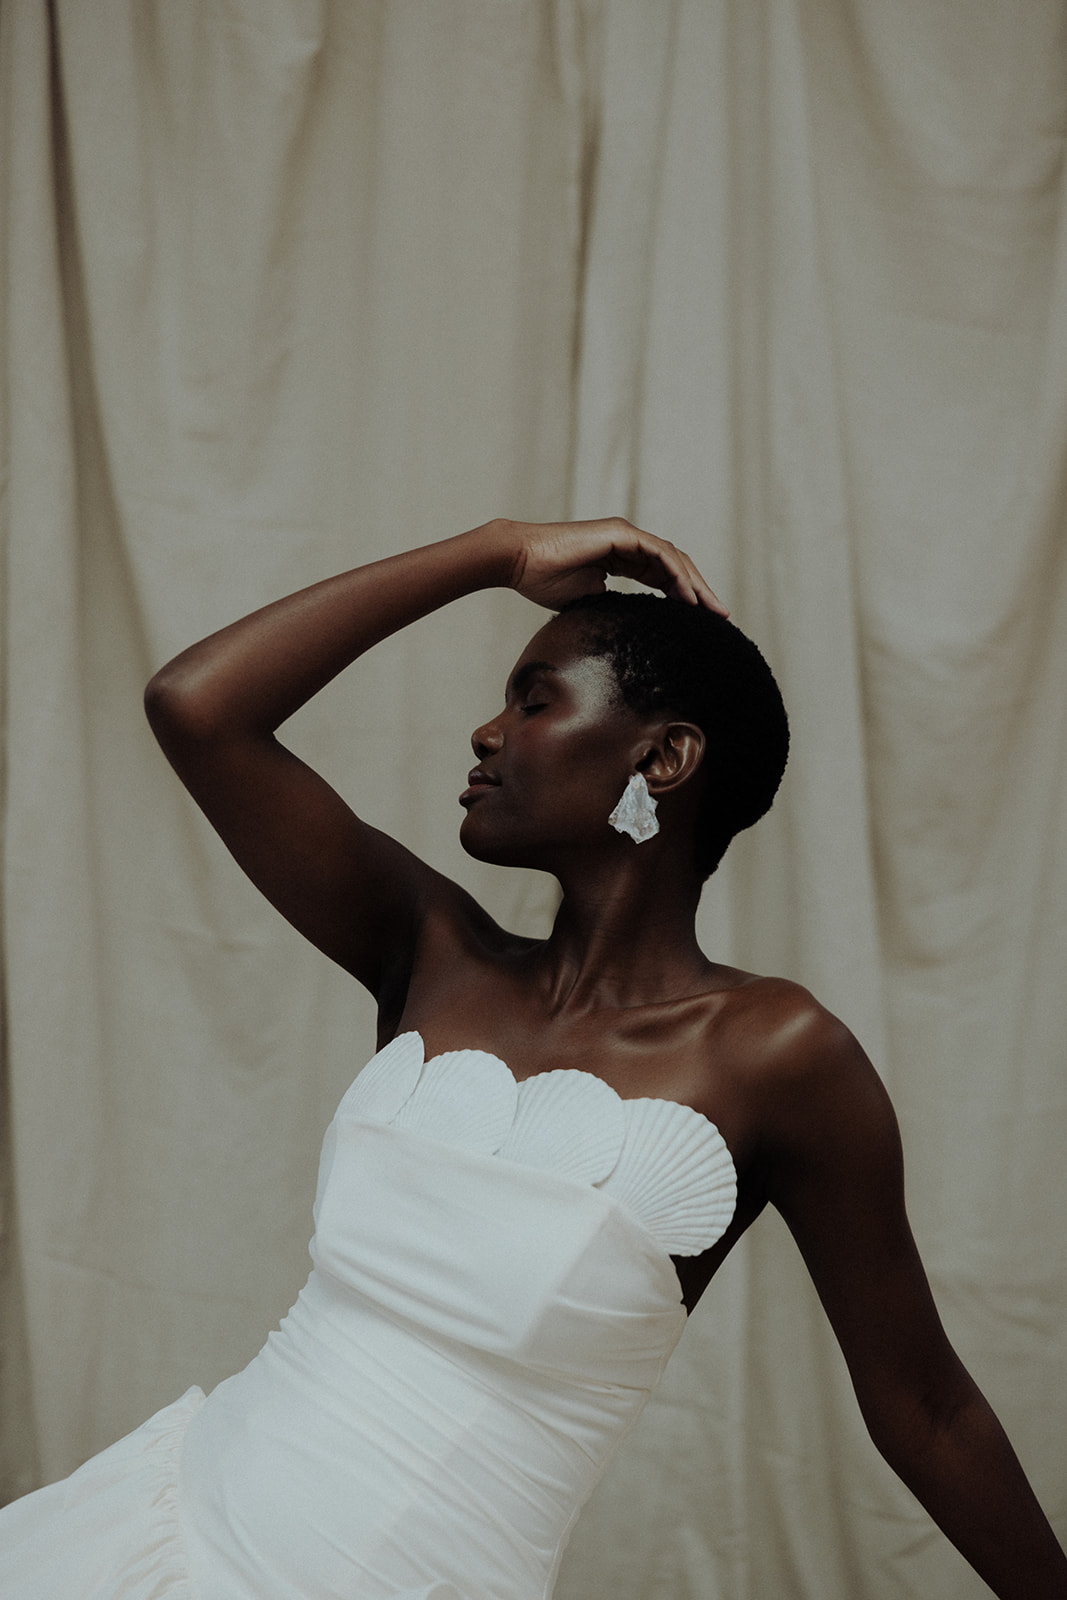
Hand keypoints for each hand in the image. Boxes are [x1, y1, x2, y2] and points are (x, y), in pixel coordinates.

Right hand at [497, 518, 727, 613]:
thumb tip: (627, 629)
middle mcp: (627, 542)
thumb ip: (610, 606)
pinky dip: (676, 575)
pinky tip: (689, 597)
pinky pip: (659, 554)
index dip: (682, 596)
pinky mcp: (620, 534)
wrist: (519, 561)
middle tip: (721, 616)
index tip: (700, 620)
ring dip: (695, 584)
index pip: (661, 576)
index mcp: (619, 557)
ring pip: (672, 559)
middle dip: (699, 591)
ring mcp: (625, 535)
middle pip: (674, 567)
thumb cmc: (542, 580)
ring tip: (712, 609)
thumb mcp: (585, 599)